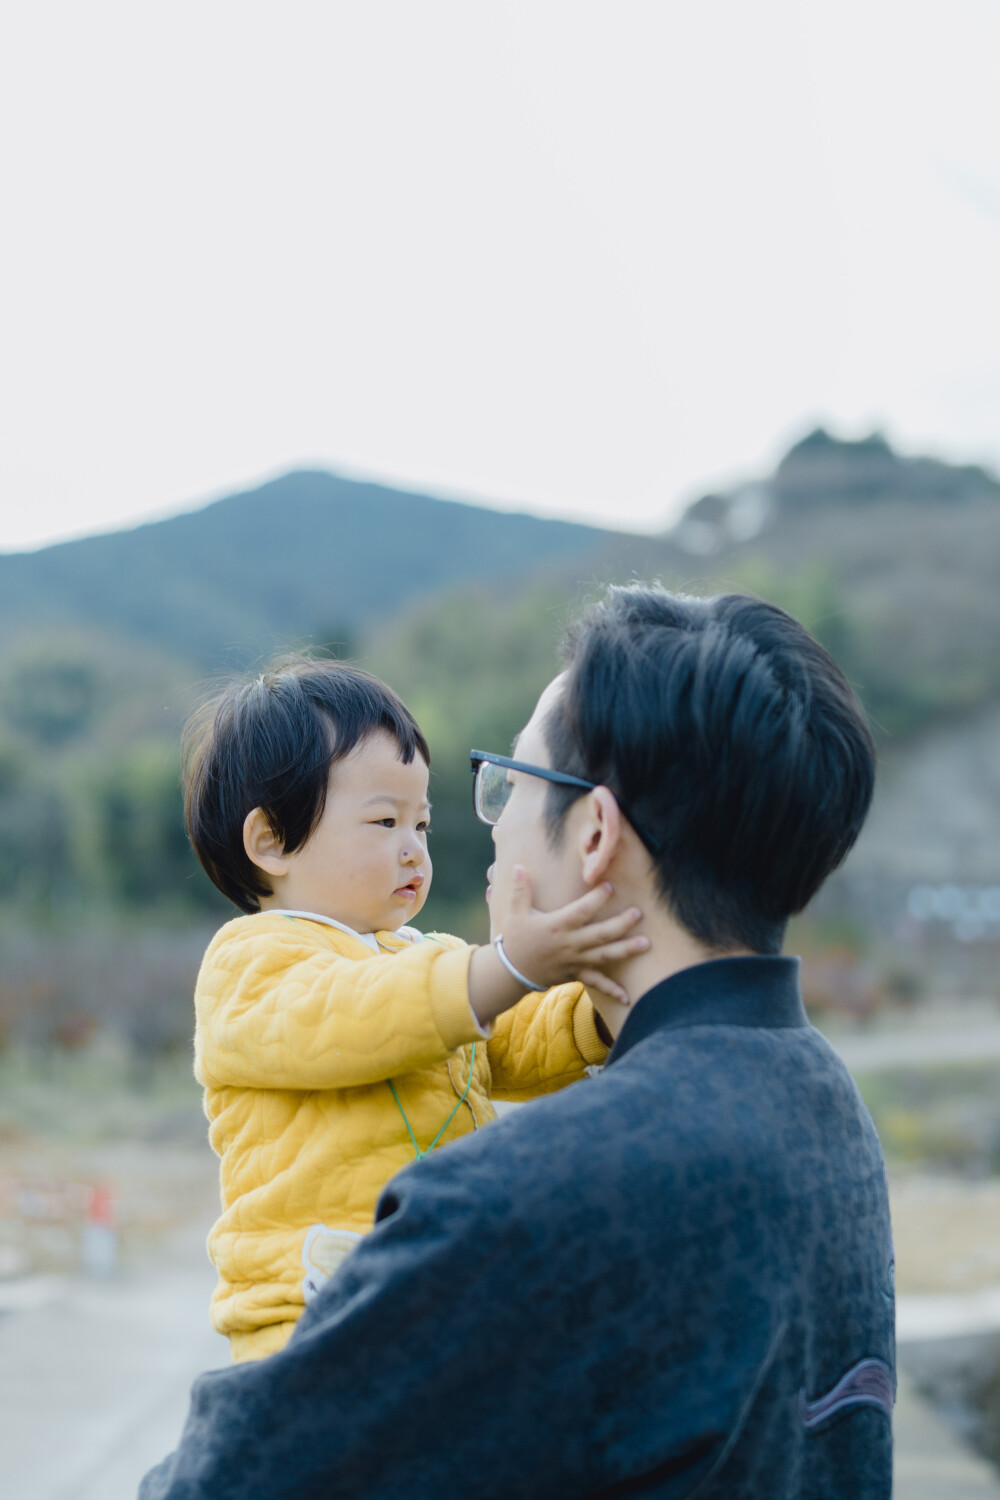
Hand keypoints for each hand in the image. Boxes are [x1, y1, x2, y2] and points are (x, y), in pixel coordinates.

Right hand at [497, 867, 646, 1002]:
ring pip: (604, 956)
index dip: (596, 898)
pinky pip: (596, 983)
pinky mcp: (577, 974)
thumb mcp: (515, 913)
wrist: (512, 971)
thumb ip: (520, 890)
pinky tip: (628, 997)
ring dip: (625, 950)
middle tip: (638, 913)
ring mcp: (575, 961)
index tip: (610, 886)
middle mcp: (569, 944)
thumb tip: (518, 866)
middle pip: (599, 934)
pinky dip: (612, 990)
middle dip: (620, 924)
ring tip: (646, 944)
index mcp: (557, 926)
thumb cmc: (516, 938)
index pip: (581, 911)